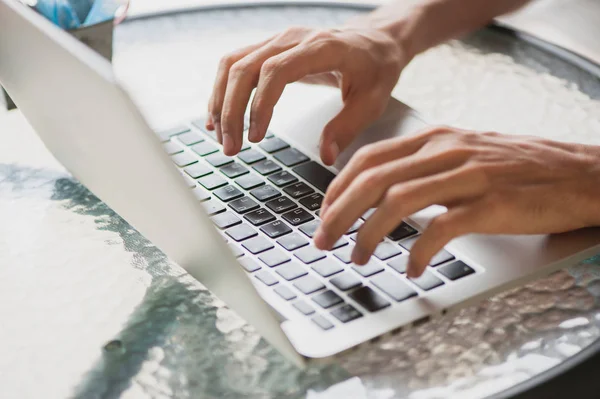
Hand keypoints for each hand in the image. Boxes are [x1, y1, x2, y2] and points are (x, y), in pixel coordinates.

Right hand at [205, 25, 408, 164]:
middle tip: (231, 147)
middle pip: (245, 67)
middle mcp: (294, 38)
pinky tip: (218, 117)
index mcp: (322, 47)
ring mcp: (278, 40)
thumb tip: (325, 155)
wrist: (376, 40)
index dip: (260, 104)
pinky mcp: (270, 48)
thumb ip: (348, 127)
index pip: (276, 71)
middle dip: (231, 110)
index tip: (256, 137)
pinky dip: (223, 91)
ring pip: (233, 64)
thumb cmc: (377, 68)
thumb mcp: (374, 100)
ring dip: (221, 102)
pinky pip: (236, 64)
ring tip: (221, 137)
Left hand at [313, 126, 599, 276]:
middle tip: (323, 241)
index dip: (338, 189)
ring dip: (369, 234)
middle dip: (339, 214)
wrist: (578, 173)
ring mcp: (468, 175)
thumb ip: (422, 167)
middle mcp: (445, 151)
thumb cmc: (519, 169)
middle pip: (373, 180)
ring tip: (358, 257)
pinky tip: (411, 267)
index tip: (324, 214)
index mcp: (434, 139)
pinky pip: (441, 228)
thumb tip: (380, 193)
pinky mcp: (491, 203)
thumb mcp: (463, 154)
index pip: (369, 158)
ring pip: (398, 201)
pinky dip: (418, 251)